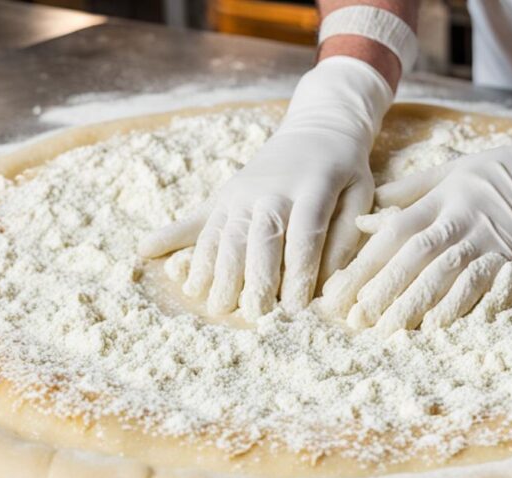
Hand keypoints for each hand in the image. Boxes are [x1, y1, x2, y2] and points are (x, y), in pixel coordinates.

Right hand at [138, 57, 392, 318]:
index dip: (300, 274)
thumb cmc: (344, 170)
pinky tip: (150, 253)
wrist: (318, 127)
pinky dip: (174, 238)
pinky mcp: (224, 195)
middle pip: (259, 238)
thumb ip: (345, 235)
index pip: (304, 236)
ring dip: (217, 271)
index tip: (297, 308)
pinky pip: (198, 220)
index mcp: (313, 189)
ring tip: (215, 305)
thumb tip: (329, 282)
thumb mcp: (360, 194)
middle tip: (254, 316)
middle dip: (255, 279)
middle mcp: (272, 190)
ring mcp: (242, 192)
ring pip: (225, 232)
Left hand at [320, 76, 511, 334]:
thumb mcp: (459, 169)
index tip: (338, 292)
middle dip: (383, 289)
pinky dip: (466, 306)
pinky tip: (444, 327)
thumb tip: (367, 215)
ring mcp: (495, 240)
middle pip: (415, 256)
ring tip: (390, 331)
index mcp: (445, 197)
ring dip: (418, 304)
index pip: (394, 232)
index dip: (364, 263)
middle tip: (354, 320)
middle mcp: (464, 219)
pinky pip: (490, 285)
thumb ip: (412, 191)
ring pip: (448, 274)